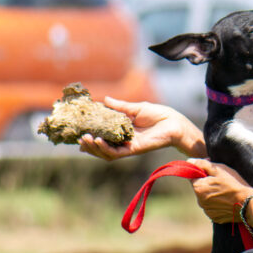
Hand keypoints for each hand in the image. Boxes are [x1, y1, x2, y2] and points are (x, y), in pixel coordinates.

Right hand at [77, 97, 203, 159]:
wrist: (174, 122)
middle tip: (79, 137)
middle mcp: (123, 141)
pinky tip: (97, 141)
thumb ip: (120, 106)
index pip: (102, 136)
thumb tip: (104, 99)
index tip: (78, 132)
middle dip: (88, 144)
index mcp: (122, 131)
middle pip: (101, 147)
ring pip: (106, 152)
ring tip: (85, 139)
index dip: (90, 136)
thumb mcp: (135, 108)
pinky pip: (116, 153)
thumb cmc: (158, 114)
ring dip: (94, 148)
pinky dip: (105, 148)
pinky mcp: (134, 149)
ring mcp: (128, 146)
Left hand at [190, 162, 252, 223]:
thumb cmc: (234, 184)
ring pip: (206, 198)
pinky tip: (227, 200)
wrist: (247, 203)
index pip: (192, 176)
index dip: (202, 170)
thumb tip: (190, 161)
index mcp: (198, 188)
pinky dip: (217, 203)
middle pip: (199, 187)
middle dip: (207, 182)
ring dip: (212, 193)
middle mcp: (199, 201)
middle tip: (221, 180)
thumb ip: (202, 164)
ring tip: (226, 191)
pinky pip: (212, 207)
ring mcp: (207, 210)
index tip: (212, 170)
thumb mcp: (219, 170)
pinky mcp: (214, 217)